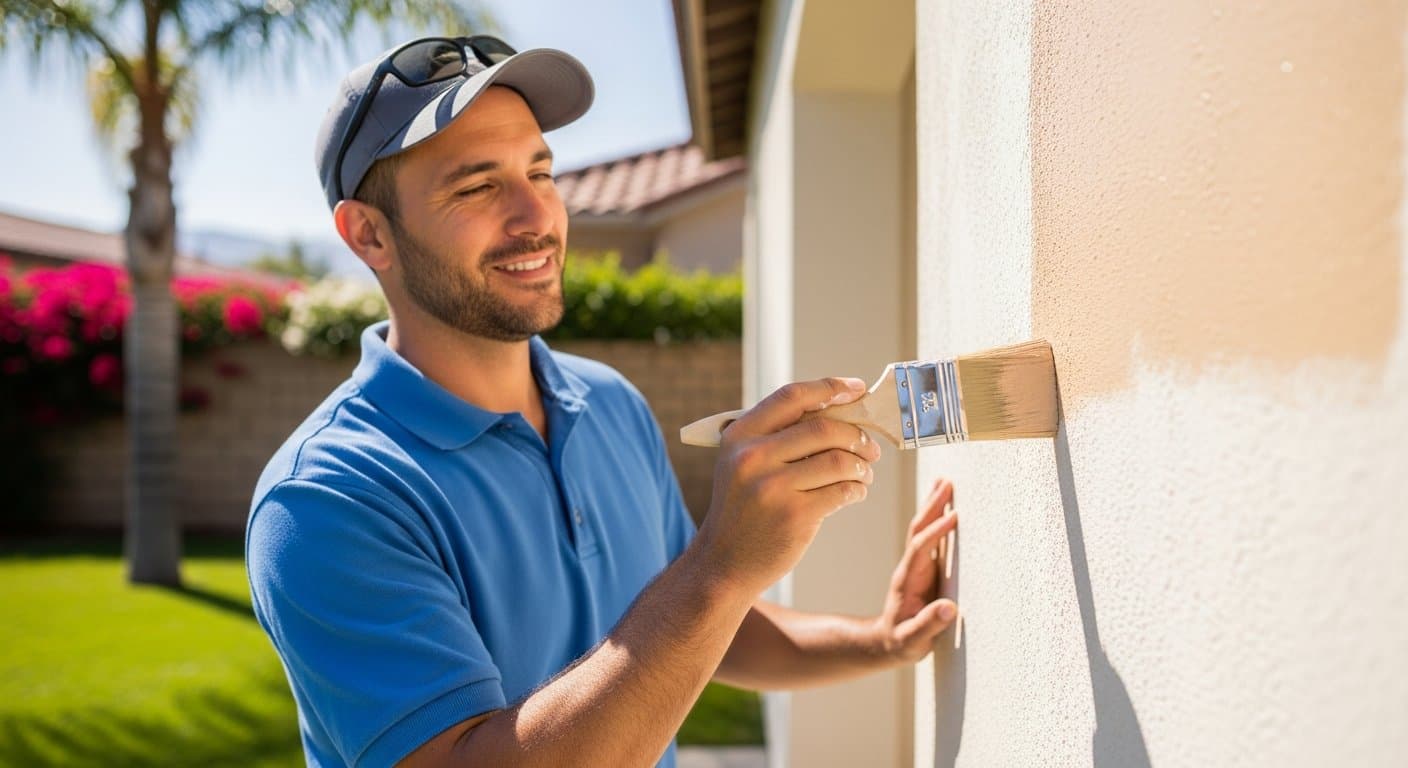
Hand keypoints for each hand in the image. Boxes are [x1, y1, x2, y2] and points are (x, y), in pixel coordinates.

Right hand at [697, 377, 883, 595]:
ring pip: (839, 461)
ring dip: (862, 465)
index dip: (829, 387)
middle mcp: (753, 457)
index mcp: (740, 435)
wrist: (724, 562)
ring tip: (864, 473)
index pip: (792, 397)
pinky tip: (854, 492)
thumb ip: (778, 436)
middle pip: (824, 428)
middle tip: (870, 447)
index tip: (856, 388)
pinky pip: (842, 491)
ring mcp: (773, 487)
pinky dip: (857, 489)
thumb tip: (838, 411)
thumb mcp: (742, 462)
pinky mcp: (795, 516)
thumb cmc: (743, 508)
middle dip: (857, 435)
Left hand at [870, 477, 958, 661]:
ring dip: (933, 505)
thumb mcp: (912, 641)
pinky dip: (937, 518)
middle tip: (947, 482)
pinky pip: (931, 537)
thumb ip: (928, 625)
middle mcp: (911, 567)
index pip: (920, 549)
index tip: (953, 516)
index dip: (936, 532)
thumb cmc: (901, 642)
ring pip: (923, 529)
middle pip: (919, 529)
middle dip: (932, 506)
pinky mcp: (924, 568)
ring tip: (945, 482)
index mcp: (908, 580)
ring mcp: (917, 565)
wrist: (885, 642)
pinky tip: (946, 506)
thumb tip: (949, 609)